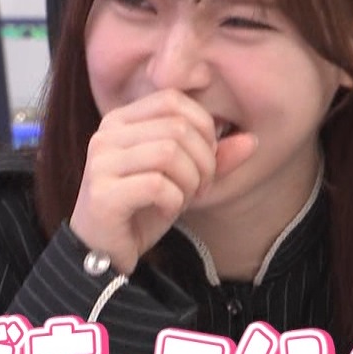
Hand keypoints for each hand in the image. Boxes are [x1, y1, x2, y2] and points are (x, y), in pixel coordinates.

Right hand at [68, 90, 258, 274]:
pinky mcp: (101, 194)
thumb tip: (252, 141)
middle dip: (203, 161)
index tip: (206, 161)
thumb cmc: (143, 210)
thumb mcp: (184, 178)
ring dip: (190, 181)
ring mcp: (99, 162)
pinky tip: (167, 211)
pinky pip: (157, 185)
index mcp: (121, 120)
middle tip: (201, 188)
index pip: (174, 100)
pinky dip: (174, 201)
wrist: (105, 253)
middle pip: (176, 127)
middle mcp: (105, 134)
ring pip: (168, 153)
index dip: (203, 128)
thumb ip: (215, 158)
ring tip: (185, 199)